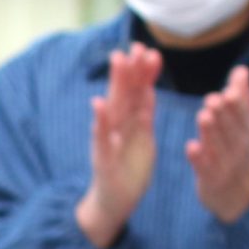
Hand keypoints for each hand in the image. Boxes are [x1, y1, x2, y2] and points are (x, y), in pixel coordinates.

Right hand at [77, 44, 159, 248]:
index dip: (143, 72)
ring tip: (118, 62)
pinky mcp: (103, 159)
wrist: (113, 202)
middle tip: (134, 46)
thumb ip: (143, 112)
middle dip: (129, 70)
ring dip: (115, 84)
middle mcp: (117, 127)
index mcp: (130, 122)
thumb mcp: (142, 137)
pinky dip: (100, 121)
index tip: (149, 49)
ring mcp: (107, 141)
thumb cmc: (128, 169)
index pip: (137, 92)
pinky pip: (101, 137)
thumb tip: (148, 87)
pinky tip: (99, 105)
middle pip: (124, 94)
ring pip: (113, 108)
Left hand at [189, 65, 248, 223]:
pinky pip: (205, 169)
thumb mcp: (244, 126)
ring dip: (210, 132)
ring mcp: (226, 165)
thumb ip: (241, 98)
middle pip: (231, 129)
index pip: (244, 116)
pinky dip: (199, 159)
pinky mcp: (211, 180)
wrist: (240, 195)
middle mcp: (240, 147)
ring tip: (202, 115)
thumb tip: (241, 69)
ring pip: (218, 147)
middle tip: (212, 99)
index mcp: (247, 132)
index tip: (229, 89)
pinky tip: (190, 147)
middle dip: (223, 114)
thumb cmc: (238, 150)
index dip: (238, 103)